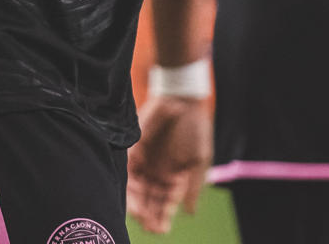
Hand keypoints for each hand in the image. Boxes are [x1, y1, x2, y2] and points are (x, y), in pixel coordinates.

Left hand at [128, 93, 211, 232]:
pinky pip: (129, 174)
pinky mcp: (133, 151)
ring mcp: (145, 163)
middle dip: (150, 215)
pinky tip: (133, 199)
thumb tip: (190, 213)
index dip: (163, 216)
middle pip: (150, 200)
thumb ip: (193, 186)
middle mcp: (157, 173)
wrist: (181, 100)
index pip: (166, 202)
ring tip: (141, 218)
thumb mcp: (199, 159)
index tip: (161, 229)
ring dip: (139, 206)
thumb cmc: (194, 129)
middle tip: (149, 228)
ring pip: (138, 191)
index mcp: (174, 176)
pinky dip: (130, 188)